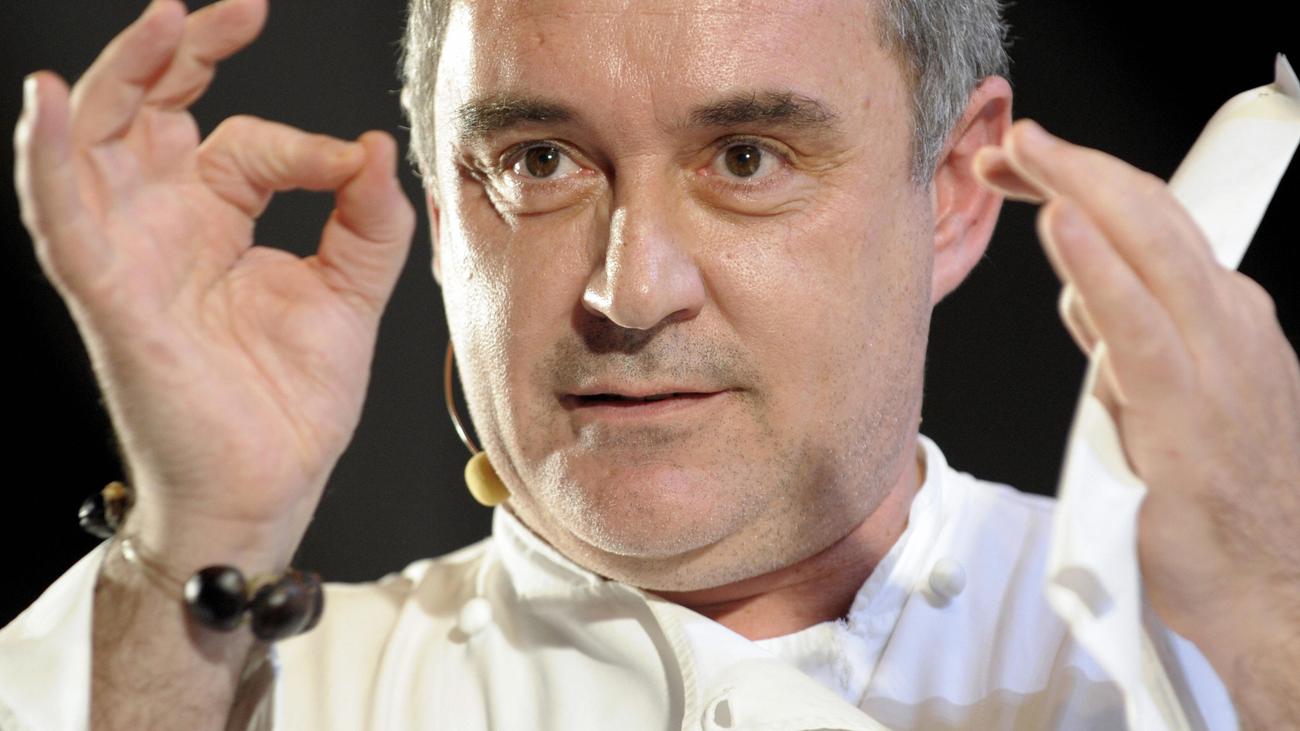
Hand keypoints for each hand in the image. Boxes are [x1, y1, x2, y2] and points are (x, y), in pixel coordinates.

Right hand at [13, 0, 414, 567]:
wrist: (267, 486)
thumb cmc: (292, 401)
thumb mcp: (350, 293)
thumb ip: (369, 220)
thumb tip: (376, 148)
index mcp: (217, 218)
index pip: (244, 140)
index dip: (302, 143)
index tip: (352, 168)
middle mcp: (164, 224)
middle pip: (149, 111)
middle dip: (180, 51)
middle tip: (231, 11)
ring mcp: (130, 255)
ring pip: (96, 143)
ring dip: (119, 77)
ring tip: (158, 22)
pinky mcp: (110, 296)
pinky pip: (63, 218)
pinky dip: (49, 160)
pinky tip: (47, 105)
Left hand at [972, 121, 1299, 696]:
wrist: (1277, 589)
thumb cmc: (1218, 497)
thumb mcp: (1167, 396)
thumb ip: (1128, 338)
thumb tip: (1081, 286)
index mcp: (1219, 315)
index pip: (1148, 224)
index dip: (1083, 182)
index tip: (1018, 166)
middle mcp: (1226, 323)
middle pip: (1147, 218)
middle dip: (1073, 169)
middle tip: (1005, 146)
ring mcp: (1215, 364)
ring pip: (1149, 250)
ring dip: (1081, 190)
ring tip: (1023, 155)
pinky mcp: (1189, 415)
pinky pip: (1136, 327)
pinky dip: (1098, 269)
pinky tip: (1061, 225)